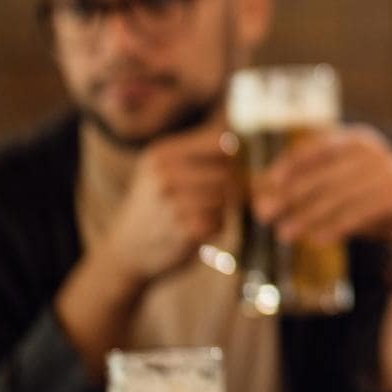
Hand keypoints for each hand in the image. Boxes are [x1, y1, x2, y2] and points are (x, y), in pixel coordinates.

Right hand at [99, 125, 233, 284]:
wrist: (126, 249)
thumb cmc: (159, 207)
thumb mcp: (169, 174)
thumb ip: (212, 162)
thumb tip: (265, 168)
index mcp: (163, 153)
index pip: (220, 141)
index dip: (232, 157)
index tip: (225, 170)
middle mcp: (164, 173)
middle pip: (226, 172)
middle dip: (227, 187)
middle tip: (209, 199)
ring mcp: (171, 202)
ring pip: (224, 198)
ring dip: (220, 210)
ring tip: (198, 214)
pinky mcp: (181, 229)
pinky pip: (218, 223)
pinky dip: (214, 228)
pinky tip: (195, 229)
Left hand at [252, 125, 391, 267]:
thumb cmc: (375, 200)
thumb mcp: (346, 185)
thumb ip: (314, 186)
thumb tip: (264, 198)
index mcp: (356, 139)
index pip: (315, 146)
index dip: (289, 164)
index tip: (266, 184)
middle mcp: (373, 151)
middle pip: (322, 172)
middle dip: (289, 194)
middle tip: (264, 215)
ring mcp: (388, 172)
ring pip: (337, 195)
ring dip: (306, 216)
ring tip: (284, 233)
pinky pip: (358, 213)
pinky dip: (335, 227)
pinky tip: (317, 240)